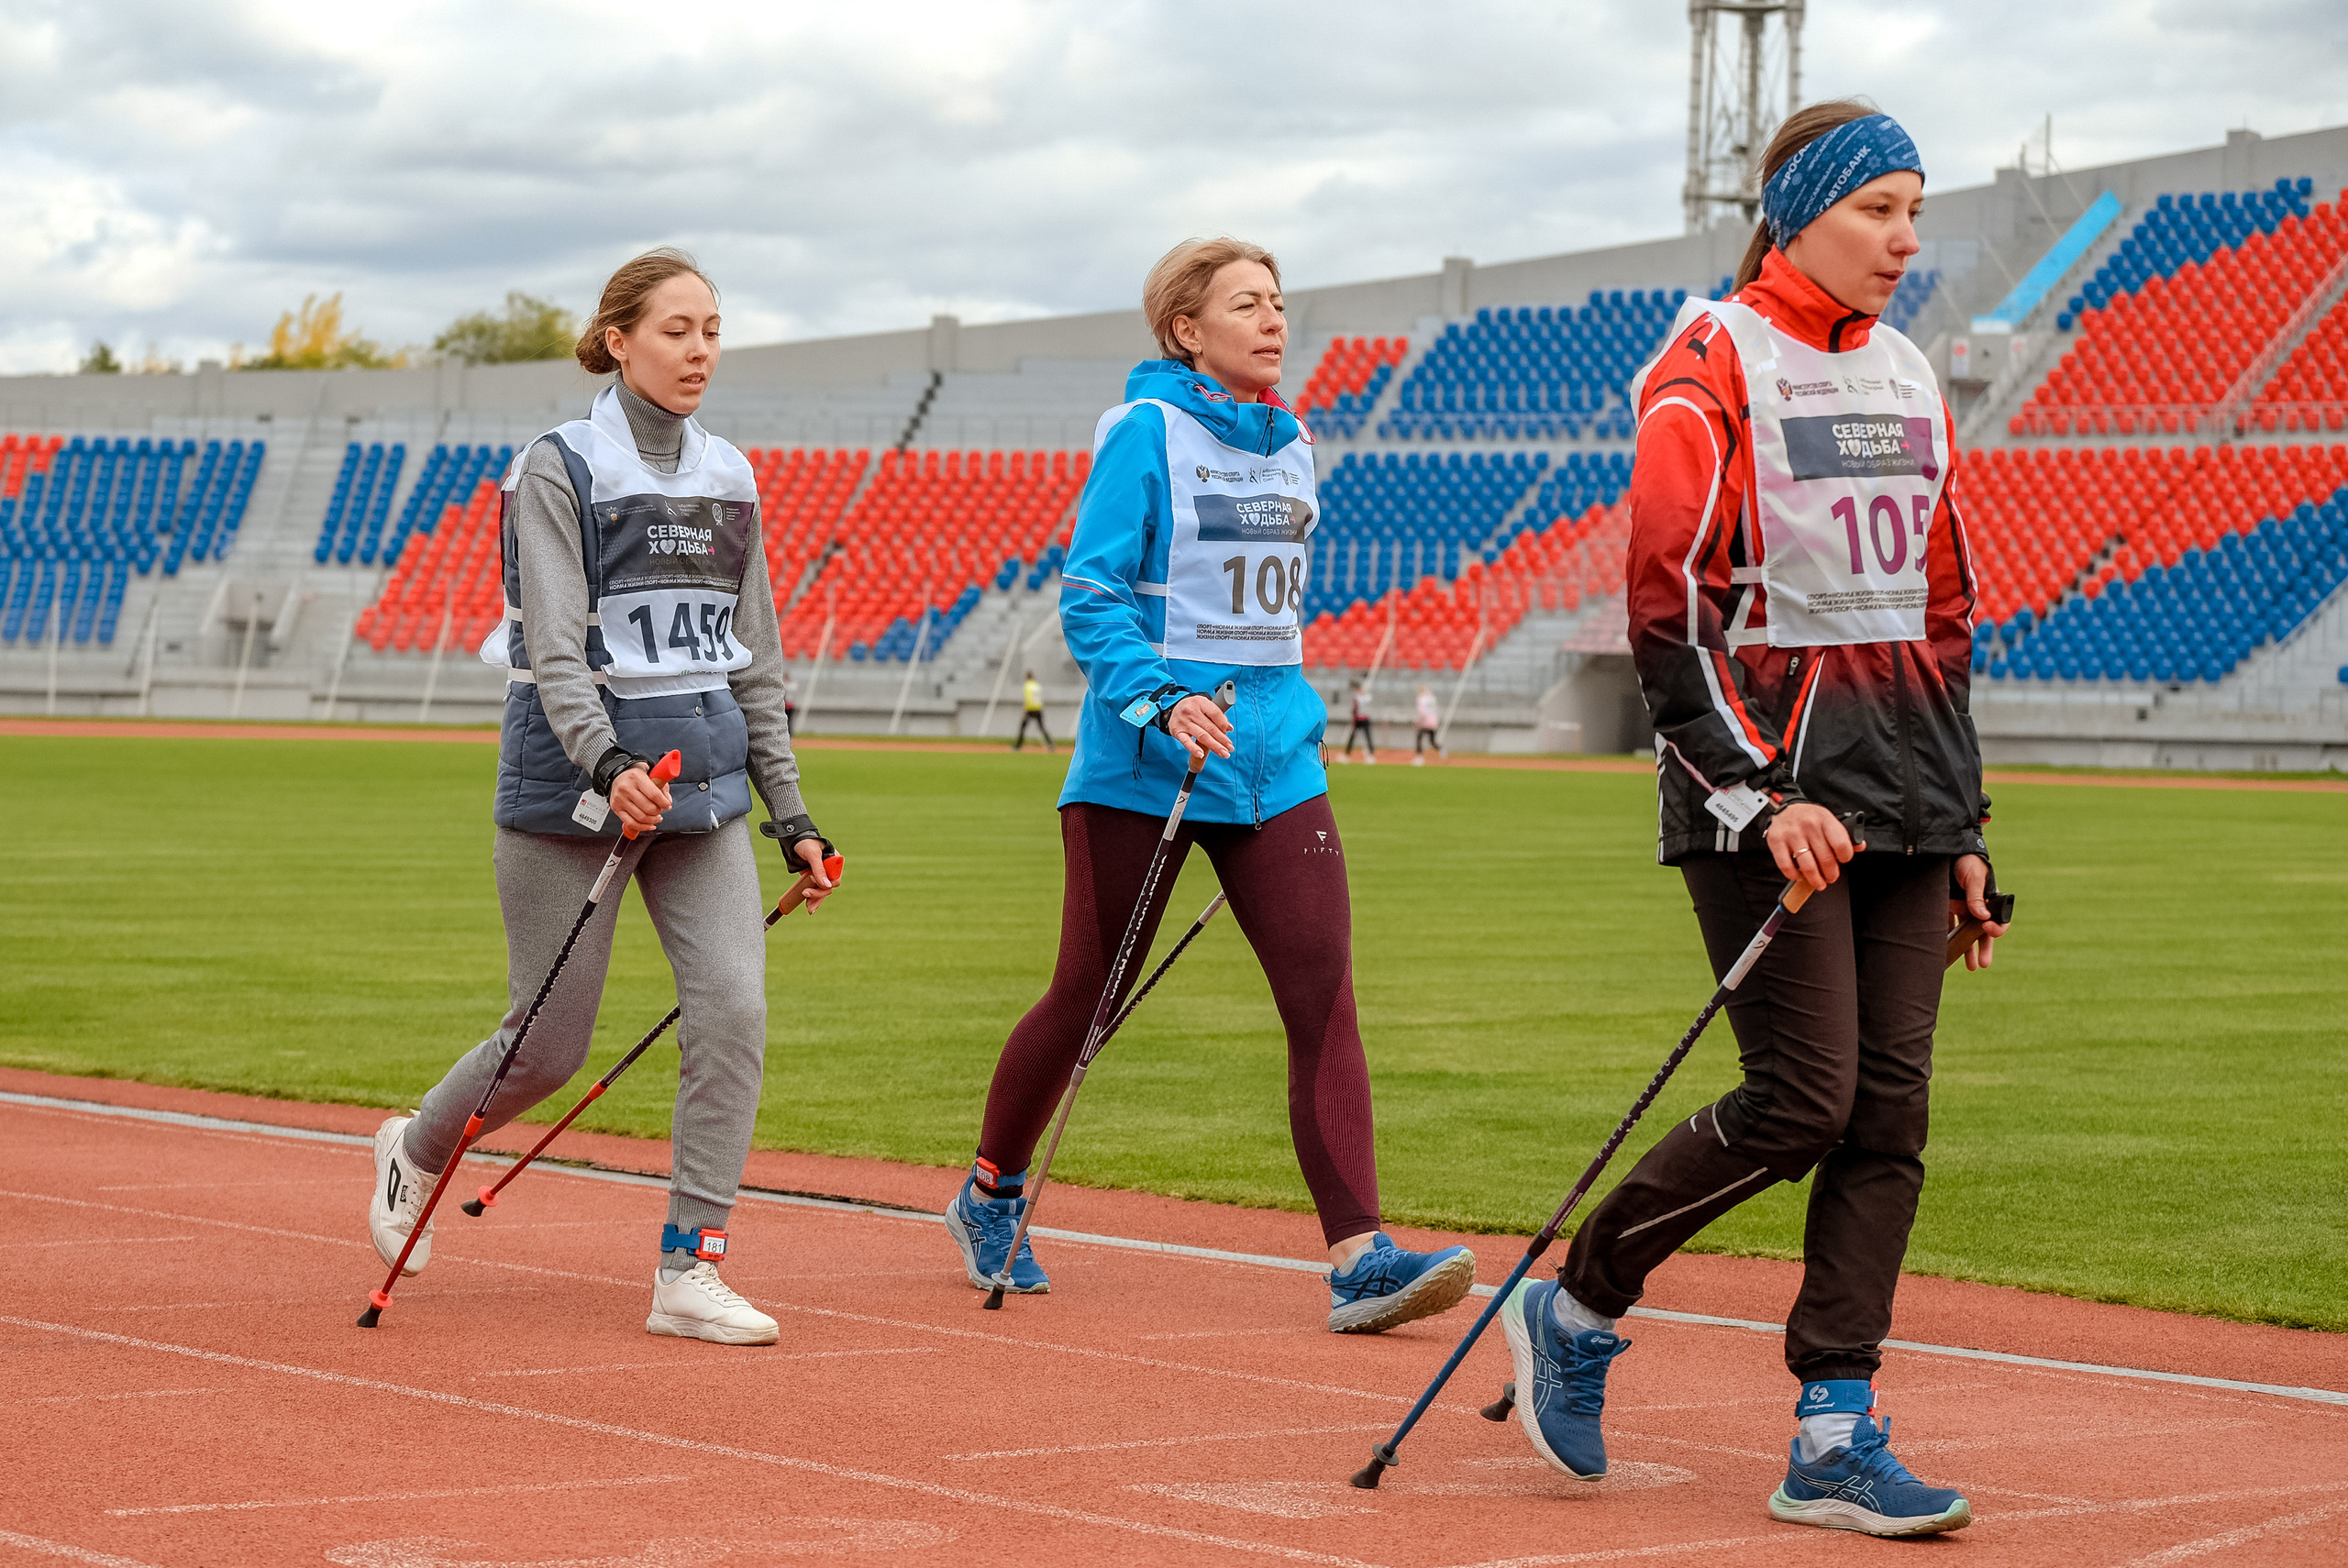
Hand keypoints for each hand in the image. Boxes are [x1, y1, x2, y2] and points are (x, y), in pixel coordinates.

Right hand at [609, 764, 671, 835]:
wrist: (618, 775)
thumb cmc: (636, 776)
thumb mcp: (651, 774)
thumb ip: (662, 787)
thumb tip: (668, 801)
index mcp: (636, 778)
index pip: (654, 794)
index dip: (664, 803)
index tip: (668, 805)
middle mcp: (626, 788)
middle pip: (648, 808)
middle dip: (658, 812)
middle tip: (661, 810)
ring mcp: (620, 800)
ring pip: (640, 817)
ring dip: (652, 820)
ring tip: (657, 818)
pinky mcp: (616, 808)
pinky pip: (630, 823)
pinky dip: (642, 827)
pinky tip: (650, 825)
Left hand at [795, 838, 837, 911]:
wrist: (794, 841)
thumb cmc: (806, 843)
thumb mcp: (812, 854)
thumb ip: (819, 869)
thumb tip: (827, 886)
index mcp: (835, 862)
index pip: (835, 878)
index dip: (826, 883)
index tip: (812, 878)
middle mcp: (830, 870)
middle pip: (829, 887)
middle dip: (818, 894)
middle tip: (805, 894)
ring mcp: (822, 875)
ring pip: (823, 892)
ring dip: (816, 900)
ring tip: (809, 909)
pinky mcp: (814, 879)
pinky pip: (816, 891)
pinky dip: (813, 899)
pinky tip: (809, 906)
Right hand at [1165, 693, 1232, 762]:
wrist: (1174, 709)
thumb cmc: (1193, 708)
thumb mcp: (1204, 706)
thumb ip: (1216, 716)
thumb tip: (1228, 728)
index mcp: (1200, 702)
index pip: (1215, 714)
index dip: (1223, 724)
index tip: (1229, 732)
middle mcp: (1191, 711)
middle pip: (1210, 727)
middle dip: (1222, 739)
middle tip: (1230, 748)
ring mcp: (1184, 722)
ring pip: (1202, 736)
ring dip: (1214, 746)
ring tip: (1223, 753)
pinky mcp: (1177, 732)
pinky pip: (1186, 742)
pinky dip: (1194, 749)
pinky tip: (1201, 754)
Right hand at [1764, 802, 1858, 891]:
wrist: (1784, 807)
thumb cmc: (1809, 817)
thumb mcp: (1829, 820)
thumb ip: (1845, 834)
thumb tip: (1860, 847)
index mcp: (1825, 819)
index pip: (1841, 843)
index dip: (1845, 857)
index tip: (1843, 860)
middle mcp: (1808, 825)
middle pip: (1825, 859)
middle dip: (1831, 874)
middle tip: (1831, 877)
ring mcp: (1791, 834)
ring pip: (1807, 866)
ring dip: (1815, 879)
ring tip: (1819, 883)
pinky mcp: (1776, 841)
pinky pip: (1786, 866)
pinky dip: (1794, 875)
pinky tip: (1799, 876)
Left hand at [1949, 853, 2009, 970]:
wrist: (1949, 852)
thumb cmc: (1968, 862)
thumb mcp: (1975, 877)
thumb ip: (1977, 896)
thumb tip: (1983, 916)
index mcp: (1990, 902)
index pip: (1999, 921)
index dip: (1996, 929)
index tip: (1987, 928)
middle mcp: (1978, 909)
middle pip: (1983, 933)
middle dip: (1984, 949)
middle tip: (1983, 964)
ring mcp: (1963, 910)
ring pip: (1967, 934)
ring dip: (1968, 950)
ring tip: (1971, 967)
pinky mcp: (1947, 909)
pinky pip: (1948, 927)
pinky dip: (1948, 938)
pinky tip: (1945, 950)